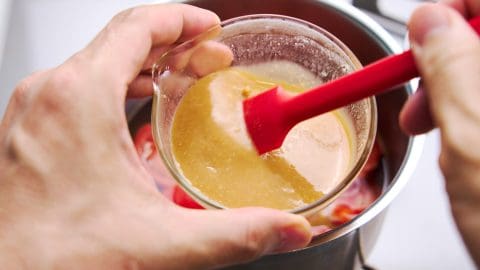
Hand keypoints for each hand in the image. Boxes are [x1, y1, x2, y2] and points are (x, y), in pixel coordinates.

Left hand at [0, 4, 310, 269]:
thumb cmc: (51, 259)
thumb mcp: (160, 243)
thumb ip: (235, 234)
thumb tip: (286, 230)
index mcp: (79, 97)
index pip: (138, 26)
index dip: (182, 20)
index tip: (210, 28)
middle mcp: (49, 94)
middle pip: (120, 42)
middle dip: (174, 47)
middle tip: (210, 60)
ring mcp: (33, 113)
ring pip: (96, 65)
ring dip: (143, 68)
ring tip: (180, 82)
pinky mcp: (27, 135)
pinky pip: (76, 92)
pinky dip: (114, 91)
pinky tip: (135, 120)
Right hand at [400, 0, 479, 265]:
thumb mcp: (473, 137)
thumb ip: (449, 66)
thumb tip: (428, 21)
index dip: (452, 8)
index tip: (423, 36)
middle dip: (447, 60)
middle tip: (421, 100)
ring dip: (455, 94)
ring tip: (437, 133)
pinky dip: (470, 116)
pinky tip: (465, 148)